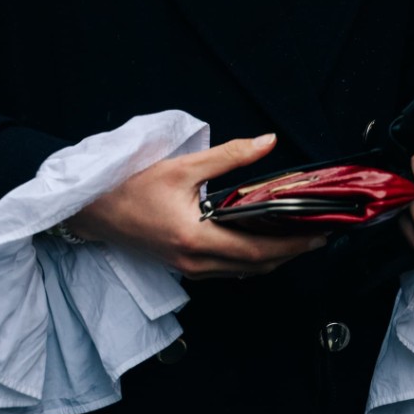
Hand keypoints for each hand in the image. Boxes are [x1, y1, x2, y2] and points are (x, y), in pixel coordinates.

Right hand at [68, 134, 327, 280]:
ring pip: (244, 271)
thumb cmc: (130, 188)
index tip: (320, 232)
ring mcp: (190, 268)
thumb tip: (267, 142)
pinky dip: (252, 258)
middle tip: (320, 234)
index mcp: (196, 238)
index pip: (258, 249)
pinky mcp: (185, 266)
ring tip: (299, 236)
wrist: (93, 211)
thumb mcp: (182, 166)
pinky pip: (229, 269)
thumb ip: (229, 156)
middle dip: (293, 251)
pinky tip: (264, 241)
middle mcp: (196, 261)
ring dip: (275, 257)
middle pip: (257, 265)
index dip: (294, 243)